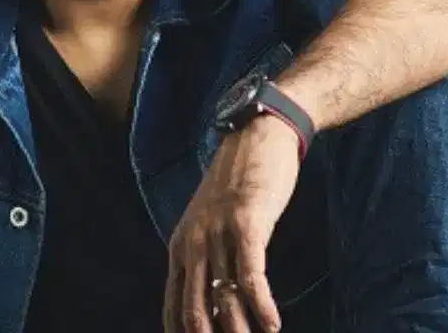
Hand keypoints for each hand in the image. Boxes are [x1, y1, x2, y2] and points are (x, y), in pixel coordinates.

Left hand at [162, 114, 301, 331]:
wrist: (259, 134)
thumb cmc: (240, 181)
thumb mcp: (211, 221)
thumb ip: (207, 257)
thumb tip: (215, 299)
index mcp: (180, 246)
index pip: (174, 307)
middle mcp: (194, 243)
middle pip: (195, 311)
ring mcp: (219, 233)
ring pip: (224, 298)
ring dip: (240, 331)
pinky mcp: (247, 224)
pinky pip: (251, 276)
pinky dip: (262, 306)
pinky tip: (273, 325)